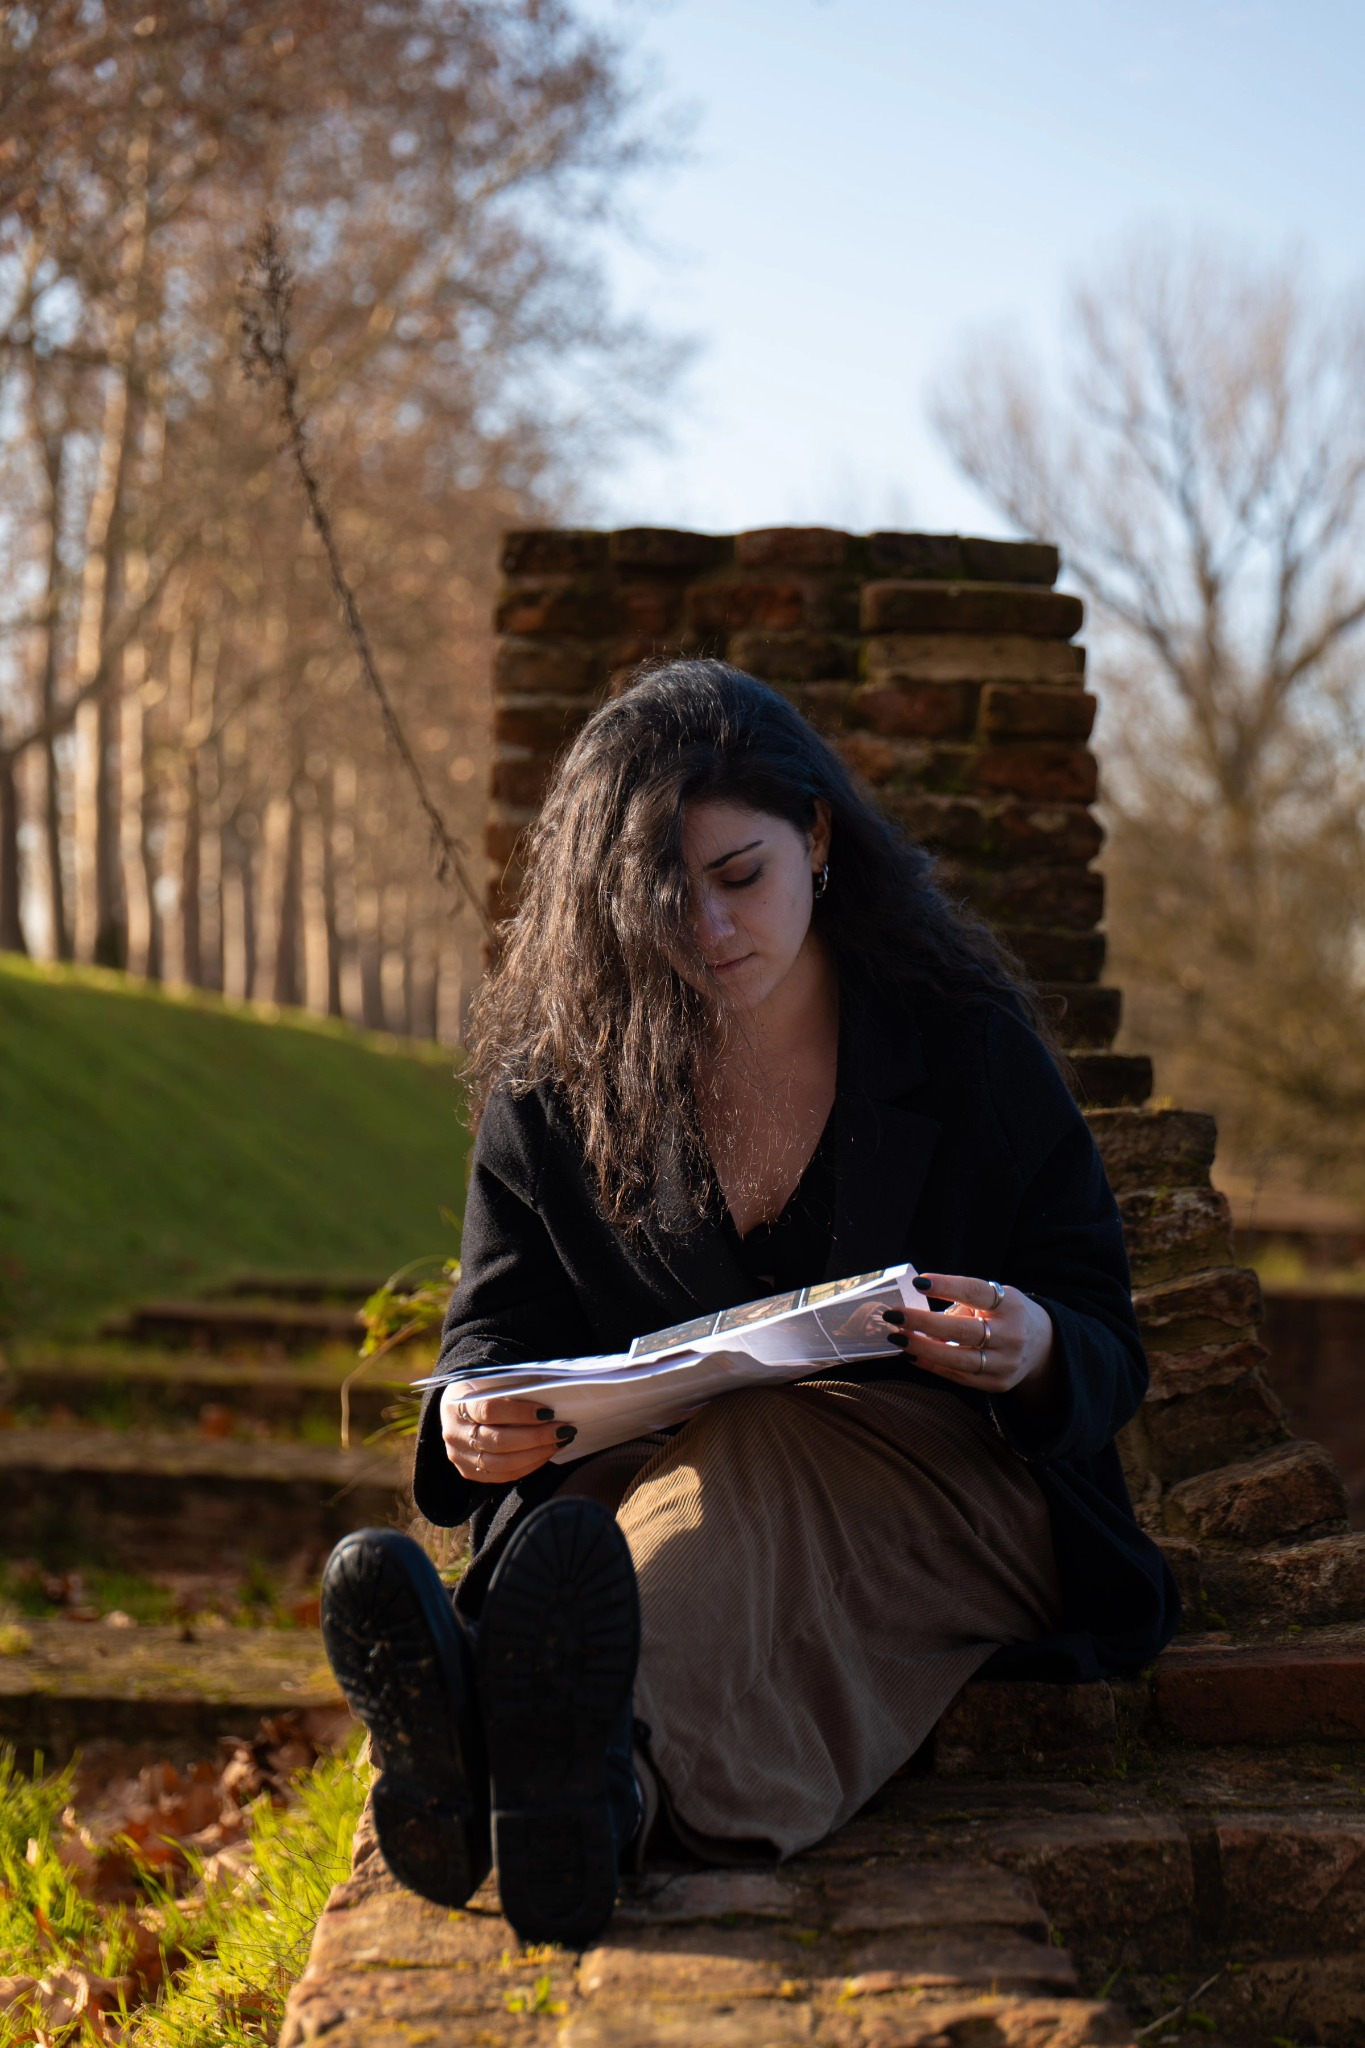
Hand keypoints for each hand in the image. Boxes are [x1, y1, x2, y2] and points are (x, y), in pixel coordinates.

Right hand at [439, 1386, 576, 1483]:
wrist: (456, 1409)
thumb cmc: (482, 1390)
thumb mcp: (491, 1381)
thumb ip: (514, 1387)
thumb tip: (552, 1394)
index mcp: (456, 1404)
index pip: (489, 1410)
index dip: (520, 1413)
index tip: (548, 1411)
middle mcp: (454, 1433)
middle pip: (498, 1441)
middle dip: (536, 1436)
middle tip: (563, 1430)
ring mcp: (459, 1456)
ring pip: (501, 1463)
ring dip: (536, 1453)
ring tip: (559, 1442)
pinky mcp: (468, 1472)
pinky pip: (502, 1475)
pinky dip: (528, 1466)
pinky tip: (545, 1454)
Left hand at [882, 1273, 1056, 1404]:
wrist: (1042, 1347)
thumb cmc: (1004, 1314)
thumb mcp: (994, 1298)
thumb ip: (961, 1303)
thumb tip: (915, 1309)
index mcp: (1010, 1304)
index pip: (976, 1292)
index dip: (947, 1286)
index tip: (919, 1282)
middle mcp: (1012, 1335)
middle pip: (964, 1330)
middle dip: (925, 1323)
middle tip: (894, 1315)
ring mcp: (1006, 1363)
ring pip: (959, 1359)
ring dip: (923, 1349)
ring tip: (897, 1338)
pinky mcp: (997, 1383)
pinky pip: (958, 1376)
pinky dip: (931, 1365)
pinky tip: (911, 1355)